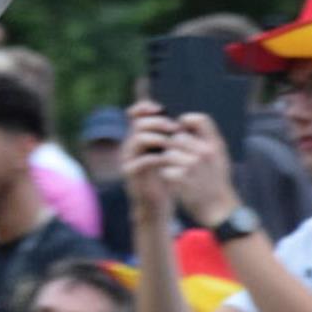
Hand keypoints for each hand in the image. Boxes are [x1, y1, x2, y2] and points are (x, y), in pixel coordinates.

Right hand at [119, 100, 177, 231]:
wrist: (156, 204)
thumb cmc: (165, 177)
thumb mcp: (168, 154)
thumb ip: (170, 137)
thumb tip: (183, 119)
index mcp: (139, 137)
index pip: (135, 114)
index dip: (145, 107)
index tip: (161, 109)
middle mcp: (130, 145)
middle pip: (138, 123)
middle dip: (157, 122)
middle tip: (174, 127)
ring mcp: (128, 159)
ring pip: (137, 139)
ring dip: (157, 137)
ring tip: (172, 141)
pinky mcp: (130, 173)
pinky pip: (140, 160)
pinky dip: (155, 157)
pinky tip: (167, 158)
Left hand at [161, 113, 242, 229]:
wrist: (218, 208)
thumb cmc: (216, 180)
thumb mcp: (219, 157)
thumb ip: (206, 138)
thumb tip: (186, 121)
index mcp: (215, 144)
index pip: (199, 119)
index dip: (187, 121)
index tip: (181, 129)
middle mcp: (205, 152)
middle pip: (178, 136)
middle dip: (173, 143)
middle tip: (173, 153)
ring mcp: (193, 166)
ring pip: (169, 152)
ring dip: (167, 159)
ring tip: (173, 166)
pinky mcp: (181, 179)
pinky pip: (165, 168)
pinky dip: (166, 172)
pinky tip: (172, 178)